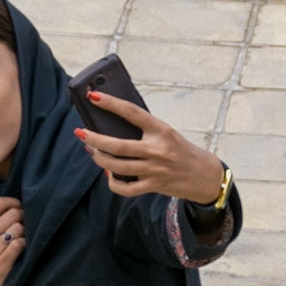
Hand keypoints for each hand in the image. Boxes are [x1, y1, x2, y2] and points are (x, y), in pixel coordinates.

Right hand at [0, 196, 24, 285]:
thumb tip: (11, 209)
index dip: (13, 202)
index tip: (19, 207)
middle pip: (12, 214)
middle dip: (22, 217)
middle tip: (24, 225)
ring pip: (19, 228)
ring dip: (24, 232)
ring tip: (21, 240)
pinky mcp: (2, 264)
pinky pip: (21, 244)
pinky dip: (25, 245)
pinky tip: (22, 250)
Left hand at [76, 91, 224, 202]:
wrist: (205, 175)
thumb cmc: (182, 151)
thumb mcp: (167, 133)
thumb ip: (146, 130)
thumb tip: (114, 125)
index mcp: (161, 129)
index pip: (132, 112)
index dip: (111, 104)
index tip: (94, 97)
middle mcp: (157, 149)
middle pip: (118, 146)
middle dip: (95, 139)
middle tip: (80, 133)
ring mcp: (155, 170)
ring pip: (117, 167)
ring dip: (99, 159)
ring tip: (91, 151)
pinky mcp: (153, 186)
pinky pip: (126, 189)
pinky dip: (113, 183)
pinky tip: (108, 175)